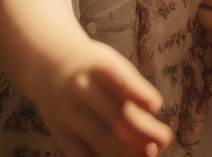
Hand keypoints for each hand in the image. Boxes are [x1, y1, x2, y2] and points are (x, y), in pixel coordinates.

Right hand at [29, 39, 173, 156]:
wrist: (47, 67)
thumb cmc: (92, 69)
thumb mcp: (111, 64)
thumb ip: (133, 90)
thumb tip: (155, 128)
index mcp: (95, 65)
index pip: (118, 78)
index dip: (137, 93)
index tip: (156, 105)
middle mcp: (79, 89)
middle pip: (113, 114)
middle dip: (143, 131)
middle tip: (165, 137)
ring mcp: (68, 115)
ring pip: (101, 139)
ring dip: (130, 152)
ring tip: (151, 152)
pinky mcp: (63, 136)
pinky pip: (86, 156)